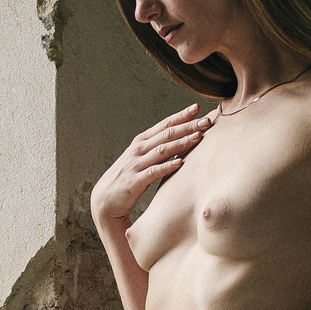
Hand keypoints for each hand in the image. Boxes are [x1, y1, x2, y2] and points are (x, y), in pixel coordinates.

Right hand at [89, 102, 212, 230]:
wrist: (104, 201)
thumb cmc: (127, 179)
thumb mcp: (141, 160)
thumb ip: (156, 150)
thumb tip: (179, 143)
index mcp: (141, 142)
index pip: (164, 125)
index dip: (180, 116)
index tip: (196, 108)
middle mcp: (138, 150)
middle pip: (166, 134)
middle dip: (187, 126)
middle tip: (206, 121)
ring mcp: (136, 165)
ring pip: (162, 150)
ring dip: (181, 143)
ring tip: (198, 137)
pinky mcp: (135, 181)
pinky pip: (154, 172)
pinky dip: (167, 167)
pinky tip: (181, 163)